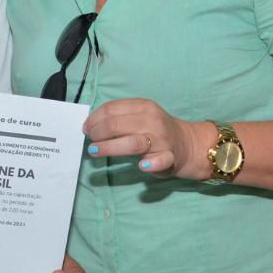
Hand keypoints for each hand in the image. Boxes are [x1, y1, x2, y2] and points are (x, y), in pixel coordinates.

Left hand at [83, 99, 214, 179]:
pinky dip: (151, 163)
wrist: (186, 143)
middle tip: (89, 141)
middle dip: (98, 133)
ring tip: (94, 151)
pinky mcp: (169, 157)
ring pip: (132, 143)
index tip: (86, 128)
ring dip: (110, 147)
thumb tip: (90, 124)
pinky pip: (160, 160)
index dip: (95, 118)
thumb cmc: (155, 129)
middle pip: (118, 125)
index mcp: (143, 106)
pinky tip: (142, 165)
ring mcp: (161, 139)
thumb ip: (119, 117)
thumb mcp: (139, 115)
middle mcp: (152, 120)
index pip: (112, 109)